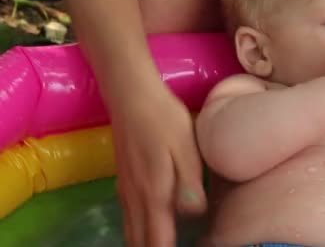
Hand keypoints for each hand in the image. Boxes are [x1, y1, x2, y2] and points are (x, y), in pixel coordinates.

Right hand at [111, 81, 206, 246]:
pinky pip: (128, 217)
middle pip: (140, 242)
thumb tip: (195, 215)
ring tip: (163, 243)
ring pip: (131, 231)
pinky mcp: (123, 180)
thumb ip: (190, 184)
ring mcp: (125, 190)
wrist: (131, 97)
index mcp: (154, 195)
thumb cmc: (164, 120)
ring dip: (145, 243)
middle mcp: (136, 199)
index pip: (158, 241)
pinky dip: (138, 231)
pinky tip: (149, 226)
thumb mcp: (186, 149)